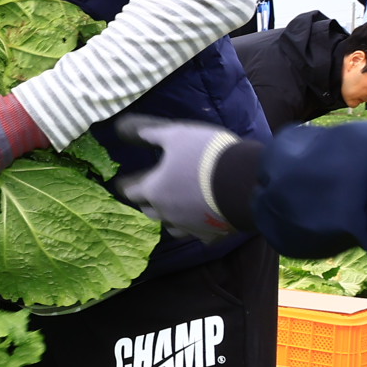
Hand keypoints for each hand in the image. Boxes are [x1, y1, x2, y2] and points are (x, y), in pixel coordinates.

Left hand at [113, 115, 246, 239]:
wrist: (243, 182)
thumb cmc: (204, 155)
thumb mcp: (176, 135)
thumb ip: (152, 134)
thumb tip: (132, 132)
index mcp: (153, 191)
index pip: (132, 192)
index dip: (128, 186)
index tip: (123, 184)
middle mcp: (166, 213)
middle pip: (149, 211)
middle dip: (147, 202)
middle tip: (149, 194)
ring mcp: (189, 227)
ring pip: (171, 226)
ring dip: (169, 217)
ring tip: (173, 208)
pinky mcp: (211, 235)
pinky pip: (197, 234)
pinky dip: (196, 227)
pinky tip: (200, 221)